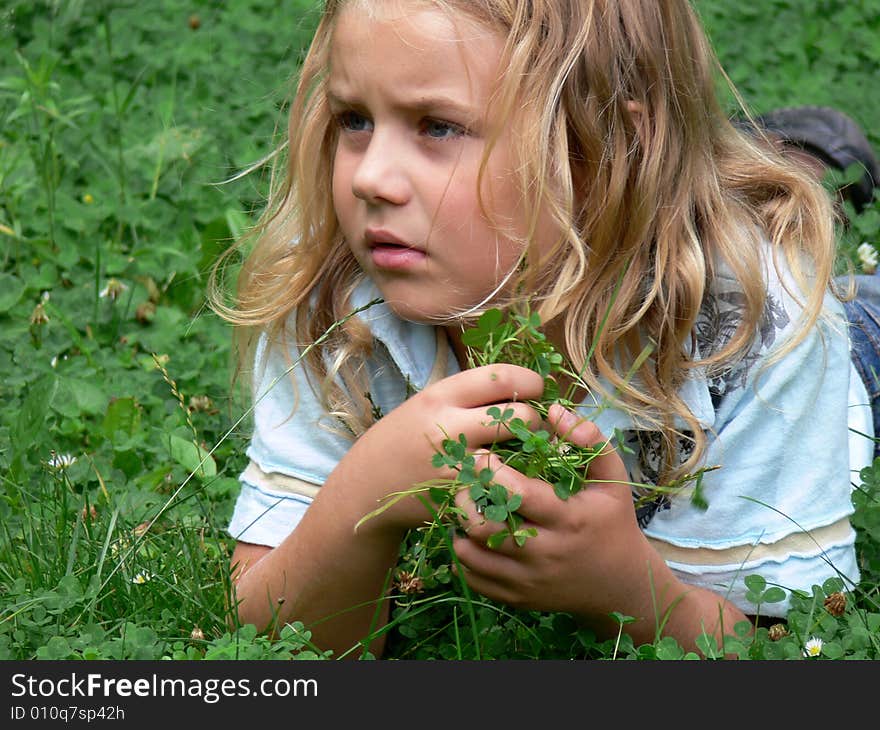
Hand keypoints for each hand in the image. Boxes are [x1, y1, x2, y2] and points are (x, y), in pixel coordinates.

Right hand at [334, 363, 545, 534]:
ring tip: (527, 452)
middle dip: (535, 419)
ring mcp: (455, 466)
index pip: (500, 377)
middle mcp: (448, 428)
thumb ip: (464, 395)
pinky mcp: (459, 498)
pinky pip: (500, 489)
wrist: (365, 487)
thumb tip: (515, 383)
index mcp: (440, 396)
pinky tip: (510, 479)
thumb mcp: (425, 404)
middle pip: (517, 415)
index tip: (535, 389)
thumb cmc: (402, 439)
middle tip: (534, 425)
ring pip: (515, 455)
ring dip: (529, 454)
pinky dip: (512, 484)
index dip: (529, 380)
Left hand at [451, 404, 658, 621]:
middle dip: (466, 498)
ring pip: (471, 554)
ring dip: (460, 526)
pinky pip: (473, 577)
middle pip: (485, 527)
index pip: (517, 493)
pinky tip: (471, 533)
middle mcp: (546, 553)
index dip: (491, 471)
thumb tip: (554, 409)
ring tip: (466, 504)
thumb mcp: (612, 479)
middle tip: (464, 480)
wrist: (621, 585)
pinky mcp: (516, 598)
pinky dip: (464, 554)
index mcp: (569, 518)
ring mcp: (528, 580)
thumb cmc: (612, 521)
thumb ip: (590, 440)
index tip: (481, 455)